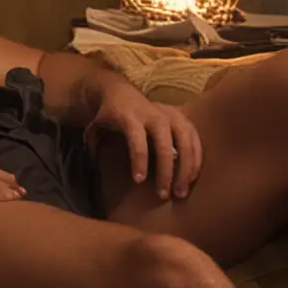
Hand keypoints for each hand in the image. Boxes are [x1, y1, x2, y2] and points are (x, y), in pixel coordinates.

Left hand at [83, 75, 202, 199]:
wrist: (120, 91)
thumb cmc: (108, 115)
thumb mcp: (95, 126)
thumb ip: (93, 144)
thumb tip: (92, 164)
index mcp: (130, 117)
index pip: (137, 139)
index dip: (139, 159)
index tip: (138, 180)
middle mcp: (153, 115)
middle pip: (165, 144)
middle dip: (166, 171)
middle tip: (164, 195)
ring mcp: (171, 115)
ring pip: (185, 142)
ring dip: (185, 169)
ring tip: (181, 192)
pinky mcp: (183, 118)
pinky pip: (195, 139)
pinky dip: (196, 159)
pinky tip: (192, 177)